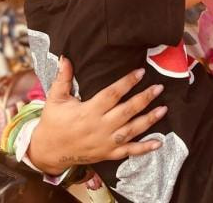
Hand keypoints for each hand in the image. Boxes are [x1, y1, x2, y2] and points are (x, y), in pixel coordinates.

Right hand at [28, 57, 166, 174]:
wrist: (48, 151)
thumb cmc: (53, 122)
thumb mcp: (55, 99)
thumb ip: (63, 78)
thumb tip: (65, 57)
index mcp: (88, 111)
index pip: (112, 94)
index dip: (127, 82)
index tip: (140, 72)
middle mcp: (100, 127)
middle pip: (126, 111)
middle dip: (144, 99)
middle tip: (159, 88)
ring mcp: (105, 142)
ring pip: (131, 130)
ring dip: (149, 120)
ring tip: (164, 109)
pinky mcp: (108, 154)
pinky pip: (129, 152)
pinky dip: (144, 148)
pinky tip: (159, 143)